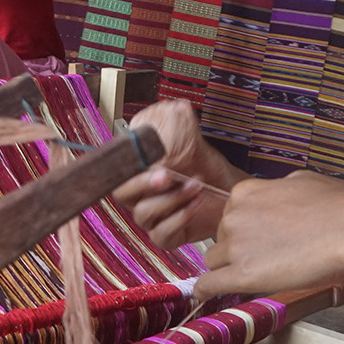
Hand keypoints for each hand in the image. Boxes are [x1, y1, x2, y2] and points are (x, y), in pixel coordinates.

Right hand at [112, 100, 243, 248]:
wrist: (227, 191)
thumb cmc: (204, 167)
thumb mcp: (194, 143)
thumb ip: (183, 125)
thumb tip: (179, 106)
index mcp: (138, 170)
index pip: (116, 168)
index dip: (123, 165)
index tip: (141, 157)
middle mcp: (139, 195)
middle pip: (122, 193)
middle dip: (144, 183)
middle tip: (167, 174)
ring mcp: (150, 217)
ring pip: (144, 213)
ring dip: (171, 198)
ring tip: (196, 184)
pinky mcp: (164, 236)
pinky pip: (160, 234)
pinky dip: (179, 218)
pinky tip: (196, 204)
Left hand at [193, 170, 343, 299]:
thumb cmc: (333, 205)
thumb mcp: (300, 181)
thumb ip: (278, 189)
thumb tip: (279, 192)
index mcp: (245, 192)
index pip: (230, 215)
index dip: (245, 229)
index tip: (256, 237)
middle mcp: (233, 216)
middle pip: (221, 237)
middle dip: (238, 247)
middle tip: (266, 255)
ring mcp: (235, 245)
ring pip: (215, 261)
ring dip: (230, 267)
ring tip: (257, 272)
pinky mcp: (242, 274)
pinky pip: (209, 284)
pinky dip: (206, 290)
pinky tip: (205, 294)